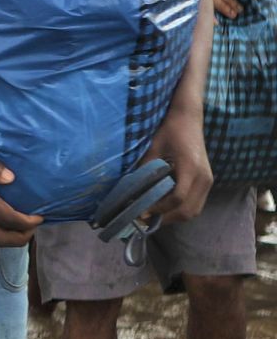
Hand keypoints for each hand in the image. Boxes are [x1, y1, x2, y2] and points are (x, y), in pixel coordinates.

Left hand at [140, 107, 211, 224]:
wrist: (188, 119)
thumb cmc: (169, 131)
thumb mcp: (153, 148)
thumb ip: (145, 170)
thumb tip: (130, 193)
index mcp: (191, 168)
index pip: (177, 198)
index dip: (159, 209)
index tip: (141, 212)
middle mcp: (204, 177)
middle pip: (188, 210)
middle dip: (166, 218)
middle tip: (145, 219)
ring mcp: (208, 180)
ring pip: (194, 210)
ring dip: (174, 217)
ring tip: (154, 215)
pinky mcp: (207, 181)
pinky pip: (197, 203)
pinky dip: (182, 210)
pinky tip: (165, 208)